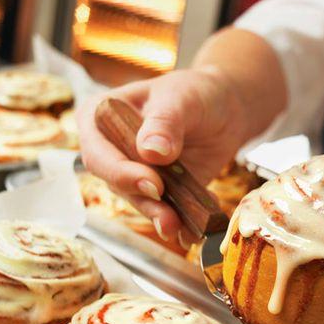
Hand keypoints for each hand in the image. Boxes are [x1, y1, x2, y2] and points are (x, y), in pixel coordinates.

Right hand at [77, 67, 246, 246]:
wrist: (225, 109)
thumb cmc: (195, 92)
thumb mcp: (180, 98)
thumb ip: (165, 122)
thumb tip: (150, 151)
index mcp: (101, 117)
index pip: (98, 152)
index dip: (120, 172)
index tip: (151, 183)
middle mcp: (111, 150)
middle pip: (116, 183)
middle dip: (143, 202)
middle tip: (168, 217)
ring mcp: (134, 173)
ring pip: (141, 202)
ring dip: (162, 217)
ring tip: (182, 229)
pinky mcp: (159, 192)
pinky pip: (166, 211)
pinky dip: (182, 223)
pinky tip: (194, 231)